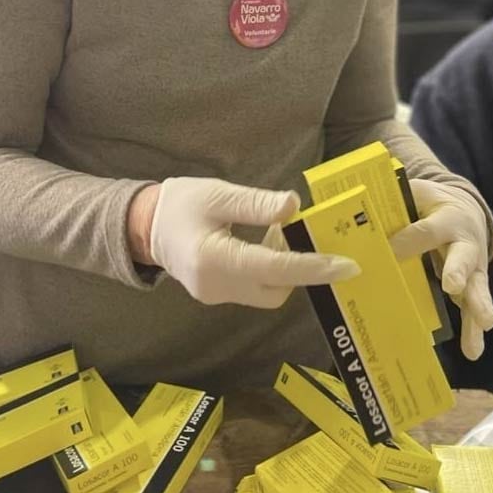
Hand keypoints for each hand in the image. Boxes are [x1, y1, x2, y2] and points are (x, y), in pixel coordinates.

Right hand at [144, 178, 360, 307]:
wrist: (144, 226)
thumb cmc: (181, 205)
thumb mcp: (218, 195)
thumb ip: (256, 203)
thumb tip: (294, 208)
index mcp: (215, 259)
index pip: (275, 268)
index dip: (314, 267)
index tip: (348, 266)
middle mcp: (216, 286)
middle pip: (276, 289)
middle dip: (299, 267)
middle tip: (294, 232)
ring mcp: (215, 296)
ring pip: (268, 294)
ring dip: (283, 270)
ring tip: (274, 236)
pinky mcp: (217, 297)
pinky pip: (255, 291)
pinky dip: (268, 273)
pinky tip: (260, 248)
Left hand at [391, 178, 492, 360]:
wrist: (466, 210)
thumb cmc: (430, 204)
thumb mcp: (414, 195)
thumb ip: (392, 204)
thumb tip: (356, 215)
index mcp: (447, 218)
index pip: (426, 231)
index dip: (408, 241)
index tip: (388, 252)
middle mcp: (464, 244)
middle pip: (462, 258)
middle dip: (457, 271)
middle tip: (452, 286)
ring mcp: (471, 268)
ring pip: (475, 287)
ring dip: (477, 306)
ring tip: (484, 324)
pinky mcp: (470, 286)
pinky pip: (472, 308)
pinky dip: (473, 330)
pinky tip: (472, 350)